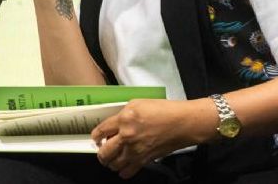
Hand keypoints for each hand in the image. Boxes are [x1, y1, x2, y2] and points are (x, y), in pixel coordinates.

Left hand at [92, 99, 206, 178]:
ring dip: (110, 162)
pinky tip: (123, 167)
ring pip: (114, 164)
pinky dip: (123, 172)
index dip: (95, 135)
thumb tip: (114, 124)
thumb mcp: (137, 104)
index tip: (95, 138)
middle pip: (104, 152)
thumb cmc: (162, 110)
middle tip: (101, 150)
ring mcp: (135, 151)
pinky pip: (128, 172)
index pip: (101, 130)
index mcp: (123, 119)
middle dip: (100, 153)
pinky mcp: (145, 160)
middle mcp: (127, 137)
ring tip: (112, 158)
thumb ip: (122, 114)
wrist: (182, 123)